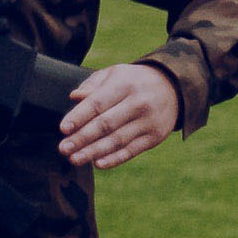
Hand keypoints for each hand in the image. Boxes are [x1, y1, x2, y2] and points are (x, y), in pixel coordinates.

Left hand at [56, 58, 183, 169]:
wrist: (174, 87)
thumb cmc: (132, 81)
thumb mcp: (113, 74)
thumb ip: (92, 85)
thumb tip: (75, 97)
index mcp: (125, 85)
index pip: (98, 103)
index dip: (79, 117)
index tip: (63, 129)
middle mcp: (139, 103)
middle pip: (106, 124)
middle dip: (82, 138)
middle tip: (63, 149)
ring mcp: (149, 122)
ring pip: (117, 140)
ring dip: (94, 152)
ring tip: (75, 159)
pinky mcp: (155, 137)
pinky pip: (132, 150)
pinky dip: (115, 158)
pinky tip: (98, 164)